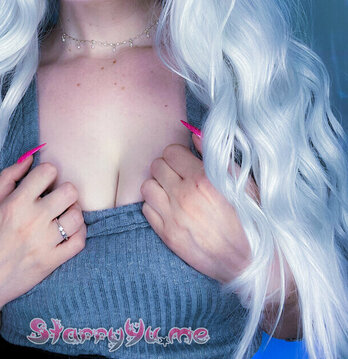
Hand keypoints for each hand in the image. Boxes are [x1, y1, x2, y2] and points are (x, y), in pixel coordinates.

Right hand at [0, 153, 85, 323]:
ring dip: (71, 212)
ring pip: (77, 215)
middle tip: (54, 198)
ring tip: (61, 215)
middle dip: (63, 190)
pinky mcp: (52, 262)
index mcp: (16, 204)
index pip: (48, 172)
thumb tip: (30, 158)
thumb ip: (8, 177)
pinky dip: (78, 233)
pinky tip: (67, 231)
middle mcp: (33, 221)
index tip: (42, 181)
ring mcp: (45, 243)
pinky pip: (79, 241)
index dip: (47, 172)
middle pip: (69, 191)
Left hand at [140, 132, 258, 284]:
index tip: (187, 162)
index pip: (171, 151)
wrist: (251, 262)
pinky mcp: (167, 236)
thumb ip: (215, 155)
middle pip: (156, 166)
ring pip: (147, 186)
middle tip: (181, 177)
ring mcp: (173, 217)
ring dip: (158, 186)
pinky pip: (146, 210)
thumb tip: (195, 135)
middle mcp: (184, 197)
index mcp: (203, 180)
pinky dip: (155, 206)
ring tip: (173, 192)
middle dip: (168, 168)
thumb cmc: (251, 218)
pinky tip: (171, 209)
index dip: (179, 155)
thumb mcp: (242, 181)